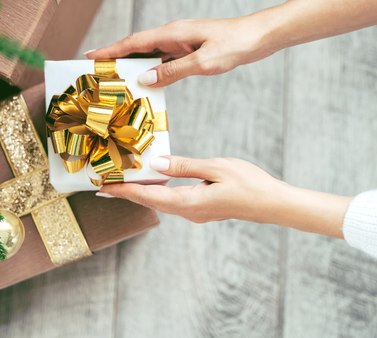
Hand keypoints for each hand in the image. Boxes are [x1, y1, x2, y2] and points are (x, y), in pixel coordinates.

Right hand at [85, 15, 278, 87]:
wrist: (258, 36)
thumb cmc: (235, 44)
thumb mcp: (204, 63)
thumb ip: (173, 71)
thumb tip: (145, 78)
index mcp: (172, 33)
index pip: (133, 42)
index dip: (110, 49)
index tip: (90, 55)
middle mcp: (172, 35)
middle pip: (136, 47)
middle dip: (114, 57)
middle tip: (95, 71)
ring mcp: (180, 42)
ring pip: (149, 54)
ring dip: (132, 65)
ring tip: (115, 78)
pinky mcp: (189, 49)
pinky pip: (163, 60)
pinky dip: (151, 69)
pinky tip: (146, 81)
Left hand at [97, 155, 351, 237]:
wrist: (273, 204)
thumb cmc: (250, 184)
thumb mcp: (216, 168)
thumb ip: (184, 166)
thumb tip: (155, 164)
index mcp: (189, 202)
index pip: (148, 196)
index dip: (124, 191)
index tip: (103, 187)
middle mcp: (188, 211)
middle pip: (150, 200)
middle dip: (126, 192)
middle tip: (103, 183)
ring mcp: (195, 212)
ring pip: (160, 201)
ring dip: (141, 191)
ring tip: (122, 180)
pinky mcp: (201, 208)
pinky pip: (172, 199)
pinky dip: (157, 191)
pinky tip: (152, 181)